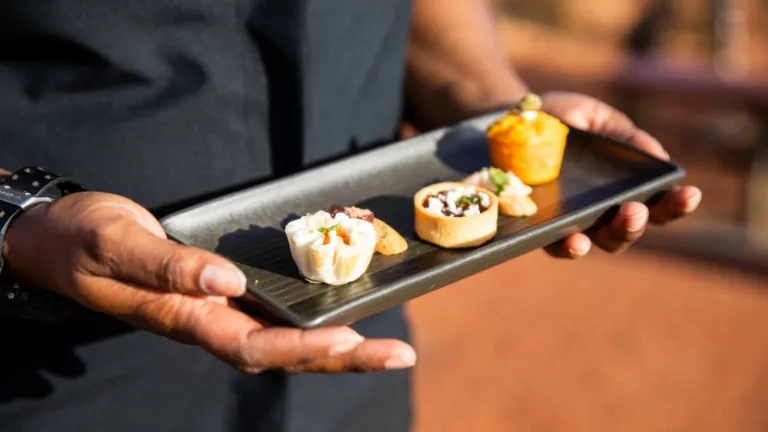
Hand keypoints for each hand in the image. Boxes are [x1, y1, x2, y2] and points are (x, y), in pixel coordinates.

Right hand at [4, 192, 415, 372]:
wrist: (60, 236)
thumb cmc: (82, 241)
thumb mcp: (119, 245)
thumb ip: (170, 267)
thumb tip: (228, 283)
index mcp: (185, 318)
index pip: (253, 345)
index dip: (303, 347)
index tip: (349, 340)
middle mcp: (209, 321)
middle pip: (285, 352)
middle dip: (343, 356)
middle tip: (400, 354)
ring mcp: (216, 310)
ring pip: (284, 337)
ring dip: (336, 343)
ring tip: (387, 344)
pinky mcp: (218, 292)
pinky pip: (271, 312)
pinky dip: (309, 318)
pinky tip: (339, 311)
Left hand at [540, 91, 701, 257]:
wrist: (509, 119)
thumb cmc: (561, 119)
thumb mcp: (595, 118)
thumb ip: (624, 135)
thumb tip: (657, 155)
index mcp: (623, 186)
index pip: (656, 202)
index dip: (675, 203)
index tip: (690, 193)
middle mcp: (602, 211)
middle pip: (629, 229)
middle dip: (638, 222)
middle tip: (637, 209)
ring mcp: (573, 223)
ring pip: (601, 242)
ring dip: (614, 235)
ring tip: (618, 221)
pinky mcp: (542, 229)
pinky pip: (557, 245)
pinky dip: (569, 246)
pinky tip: (576, 241)